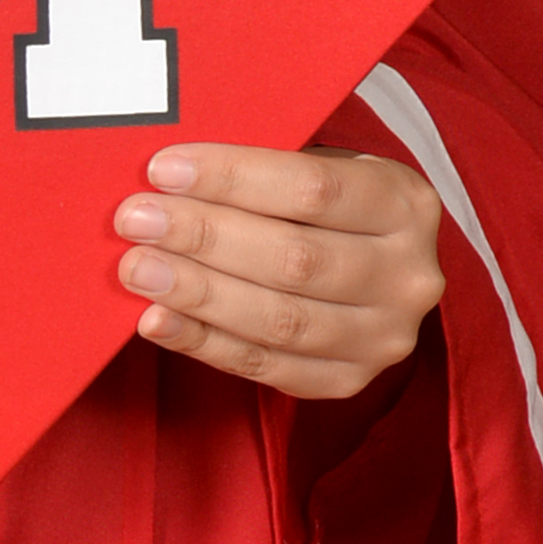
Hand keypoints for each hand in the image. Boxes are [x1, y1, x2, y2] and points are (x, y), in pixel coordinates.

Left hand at [112, 143, 444, 399]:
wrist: (378, 262)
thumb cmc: (329, 201)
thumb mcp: (323, 163)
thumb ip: (262, 170)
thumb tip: (167, 176)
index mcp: (403, 203)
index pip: (311, 188)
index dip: (231, 179)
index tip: (163, 169)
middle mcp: (406, 276)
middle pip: (294, 259)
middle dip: (203, 237)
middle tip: (136, 220)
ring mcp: (383, 337)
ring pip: (280, 320)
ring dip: (197, 294)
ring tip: (137, 269)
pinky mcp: (348, 380)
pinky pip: (266, 367)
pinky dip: (204, 344)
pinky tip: (157, 320)